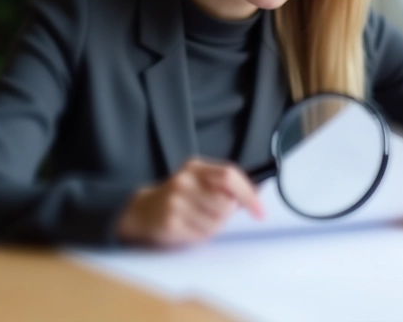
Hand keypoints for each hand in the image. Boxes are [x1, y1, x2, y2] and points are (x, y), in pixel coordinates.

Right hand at [116, 158, 264, 246]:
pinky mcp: (170, 223)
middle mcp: (184, 181)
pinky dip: (202, 234)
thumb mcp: (199, 181)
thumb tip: (255, 196)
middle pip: (225, 203)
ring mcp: (175, 202)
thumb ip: (225, 185)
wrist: (143, 210)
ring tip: (200, 220)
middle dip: (227, 213)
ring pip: (217, 222)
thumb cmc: (180, 197)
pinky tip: (189, 227)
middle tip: (215, 213)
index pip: (229, 176)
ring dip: (215, 226)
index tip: (259, 211)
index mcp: (195, 167)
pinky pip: (202, 234)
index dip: (248, 194)